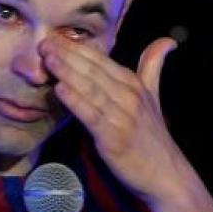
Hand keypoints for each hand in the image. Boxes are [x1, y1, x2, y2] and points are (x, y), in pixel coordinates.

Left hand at [39, 35, 195, 204]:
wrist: (167, 174)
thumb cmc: (153, 136)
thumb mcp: (154, 95)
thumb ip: (153, 66)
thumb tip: (169, 40)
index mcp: (134, 83)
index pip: (101, 60)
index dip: (76, 47)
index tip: (53, 37)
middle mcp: (129, 95)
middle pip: (93, 70)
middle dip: (67, 55)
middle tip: (43, 42)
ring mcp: (123, 116)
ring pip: (91, 88)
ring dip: (68, 72)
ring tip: (47, 59)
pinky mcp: (114, 137)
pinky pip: (92, 115)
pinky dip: (76, 101)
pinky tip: (60, 90)